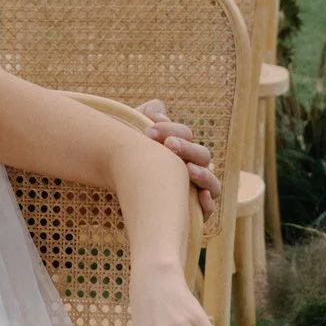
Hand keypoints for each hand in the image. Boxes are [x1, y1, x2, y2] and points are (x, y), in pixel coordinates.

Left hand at [138, 99, 219, 221]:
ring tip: (188, 170)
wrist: (114, 185)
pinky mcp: (191, 213)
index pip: (185, 134)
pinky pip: (207, 210)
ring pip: (211, 182)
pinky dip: (208, 204)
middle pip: (202, 155)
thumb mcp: (132, 132)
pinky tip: (201, 197)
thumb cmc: (126, 157)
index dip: (171, 129)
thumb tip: (159, 112)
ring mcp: (194, 191)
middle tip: (168, 144)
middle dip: (187, 148)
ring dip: (203, 174)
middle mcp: (191, 168)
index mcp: (180, 148)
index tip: (149, 130)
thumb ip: (146, 115)